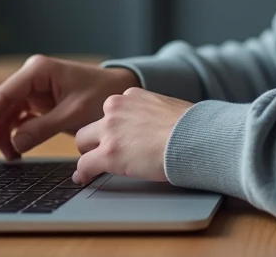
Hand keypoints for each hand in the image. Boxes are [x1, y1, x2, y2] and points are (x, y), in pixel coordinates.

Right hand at [0, 55, 139, 159]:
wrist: (118, 92)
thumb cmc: (100, 95)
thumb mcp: (73, 113)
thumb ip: (43, 128)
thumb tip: (15, 143)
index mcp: (38, 71)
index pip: (4, 93)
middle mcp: (32, 77)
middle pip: (2, 105)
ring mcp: (34, 90)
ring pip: (8, 114)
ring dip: (3, 135)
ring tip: (6, 158)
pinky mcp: (39, 102)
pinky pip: (19, 119)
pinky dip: (16, 135)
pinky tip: (16, 151)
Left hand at [72, 87, 192, 184]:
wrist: (193, 138)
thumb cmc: (189, 126)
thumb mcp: (166, 107)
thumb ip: (150, 112)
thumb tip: (155, 125)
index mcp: (131, 96)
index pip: (112, 111)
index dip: (113, 127)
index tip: (116, 137)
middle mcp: (115, 108)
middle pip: (92, 124)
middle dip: (96, 138)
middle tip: (102, 151)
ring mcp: (110, 130)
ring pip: (82, 141)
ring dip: (88, 153)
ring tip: (92, 167)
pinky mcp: (109, 154)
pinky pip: (85, 164)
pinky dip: (83, 173)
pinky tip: (84, 179)